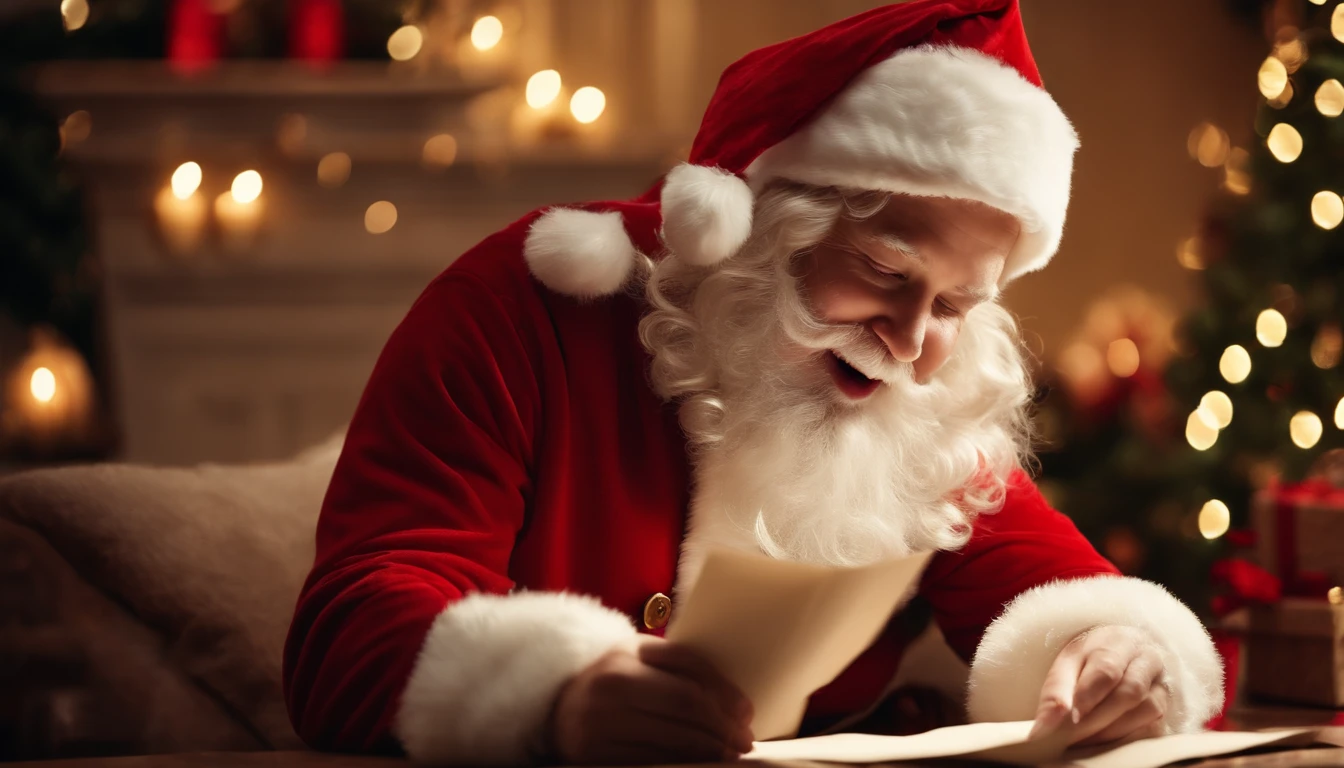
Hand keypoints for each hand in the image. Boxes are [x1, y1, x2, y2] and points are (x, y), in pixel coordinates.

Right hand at [548, 635, 754, 764]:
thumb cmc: (616, 680)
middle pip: (683, 708)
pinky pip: (651, 763)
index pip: (687, 674)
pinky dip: (682, 764)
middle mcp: (609, 688)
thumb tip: (738, 708)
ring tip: (729, 753)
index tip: (747, 713)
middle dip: (722, 727)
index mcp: (625, 655)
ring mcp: (599, 725)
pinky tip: (699, 762)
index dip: (724, 696)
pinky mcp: (595, 756)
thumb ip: (687, 667)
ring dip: (709, 751)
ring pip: (671, 741)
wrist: (562, 709)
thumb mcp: (644, 657)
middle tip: (745, 741)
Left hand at [1029, 625, 1168, 746]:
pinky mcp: (1167, 703)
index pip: (1106, 670)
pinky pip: (1155, 724)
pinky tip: (1106, 740)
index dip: (1087, 697)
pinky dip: (1128, 736)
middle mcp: (1145, 657)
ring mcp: (1161, 681)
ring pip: (1147, 709)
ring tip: (1084, 741)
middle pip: (1129, 692)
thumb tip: (1044, 725)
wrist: (1123, 652)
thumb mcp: (1067, 663)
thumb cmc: (1090, 659)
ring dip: (1112, 730)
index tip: (1068, 718)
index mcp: (1116, 641)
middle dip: (1097, 719)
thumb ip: (1056, 691)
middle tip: (1070, 737)